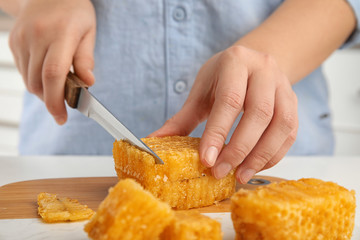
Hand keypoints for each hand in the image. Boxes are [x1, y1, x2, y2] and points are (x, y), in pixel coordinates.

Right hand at [9, 0, 95, 123]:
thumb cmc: (74, 12)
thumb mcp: (89, 31)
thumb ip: (86, 58)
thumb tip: (88, 83)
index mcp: (60, 33)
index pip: (53, 74)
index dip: (56, 100)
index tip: (61, 117)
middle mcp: (36, 36)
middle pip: (39, 82)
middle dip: (51, 101)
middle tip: (64, 106)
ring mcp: (21, 40)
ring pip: (29, 81)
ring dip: (44, 92)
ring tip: (58, 86)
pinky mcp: (13, 43)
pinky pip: (24, 72)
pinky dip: (36, 81)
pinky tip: (47, 74)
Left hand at [151, 46, 297, 182]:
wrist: (253, 62)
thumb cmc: (224, 77)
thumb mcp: (202, 90)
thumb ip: (182, 117)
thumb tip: (156, 141)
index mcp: (236, 61)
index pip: (229, 100)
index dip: (218, 133)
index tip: (207, 160)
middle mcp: (265, 70)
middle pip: (259, 113)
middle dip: (239, 148)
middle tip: (221, 171)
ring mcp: (284, 86)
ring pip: (281, 125)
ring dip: (260, 156)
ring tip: (239, 175)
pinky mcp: (294, 103)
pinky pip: (290, 133)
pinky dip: (273, 154)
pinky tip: (255, 167)